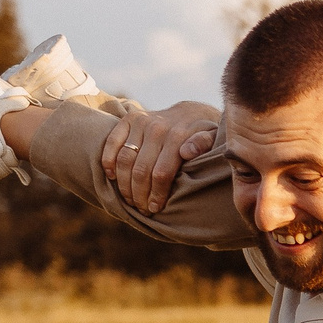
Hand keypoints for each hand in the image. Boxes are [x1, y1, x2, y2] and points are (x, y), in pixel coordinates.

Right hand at [99, 104, 218, 214]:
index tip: (155, 209)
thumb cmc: (203, 136)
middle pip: (141, 170)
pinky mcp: (128, 119)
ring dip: (124, 184)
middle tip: (141, 209)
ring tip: (130, 200)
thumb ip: (204, 145)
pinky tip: (112, 177)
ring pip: (125, 160)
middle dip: (139, 195)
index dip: (156, 195)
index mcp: (177, 136)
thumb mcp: (213, 140)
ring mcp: (140, 122)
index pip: (161, 174)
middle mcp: (157, 128)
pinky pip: (112, 142)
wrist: (190, 114)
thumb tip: (187, 152)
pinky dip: (108, 161)